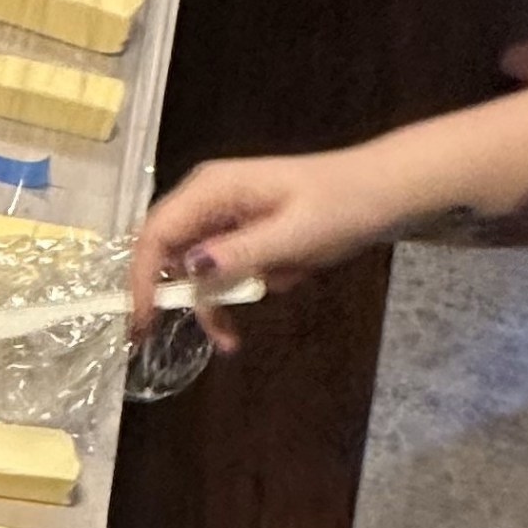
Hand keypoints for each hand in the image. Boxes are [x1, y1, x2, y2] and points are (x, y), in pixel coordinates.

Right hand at [127, 149, 401, 346]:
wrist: (385, 191)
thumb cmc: (342, 205)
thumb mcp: (294, 234)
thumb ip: (241, 253)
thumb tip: (190, 270)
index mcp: (212, 188)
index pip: (157, 234)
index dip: (142, 279)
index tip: (144, 323)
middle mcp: (208, 198)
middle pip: (167, 253)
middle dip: (178, 298)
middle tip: (179, 340)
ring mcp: (224, 214)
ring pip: (194, 269)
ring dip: (214, 301)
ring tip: (233, 338)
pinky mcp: (241, 231)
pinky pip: (222, 269)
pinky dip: (236, 291)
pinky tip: (268, 294)